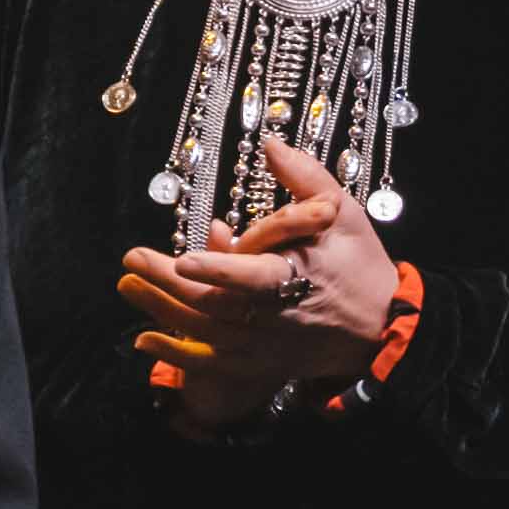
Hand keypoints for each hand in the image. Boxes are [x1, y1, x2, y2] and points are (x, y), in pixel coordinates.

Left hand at [120, 135, 395, 430]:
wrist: (380, 325)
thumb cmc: (358, 263)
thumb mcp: (342, 212)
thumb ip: (304, 178)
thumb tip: (269, 145)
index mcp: (297, 275)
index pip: (252, 275)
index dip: (219, 268)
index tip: (186, 258)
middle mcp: (275, 316)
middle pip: (213, 302)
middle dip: (168, 282)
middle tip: (132, 261)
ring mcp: (264, 344)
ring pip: (205, 331)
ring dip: (162, 310)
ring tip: (128, 287)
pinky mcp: (259, 363)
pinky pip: (210, 362)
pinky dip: (175, 353)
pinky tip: (144, 340)